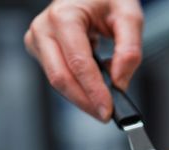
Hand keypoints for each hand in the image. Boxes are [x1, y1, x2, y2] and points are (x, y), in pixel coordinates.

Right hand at [25, 0, 142, 121]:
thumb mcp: (129, 16)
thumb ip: (129, 50)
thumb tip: (119, 82)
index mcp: (64, 16)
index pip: (78, 63)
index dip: (93, 91)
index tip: (108, 110)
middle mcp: (44, 28)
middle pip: (61, 78)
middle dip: (85, 101)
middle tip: (106, 115)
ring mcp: (38, 40)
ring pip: (57, 81)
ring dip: (82, 96)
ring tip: (105, 99)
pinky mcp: (40, 50)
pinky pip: (59, 77)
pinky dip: (78, 87)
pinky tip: (95, 85)